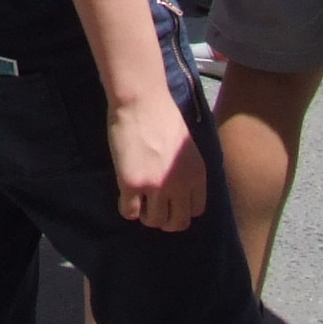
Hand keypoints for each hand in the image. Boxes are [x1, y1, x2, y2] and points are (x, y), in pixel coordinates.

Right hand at [108, 90, 206, 229]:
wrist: (141, 100)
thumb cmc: (162, 114)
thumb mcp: (187, 147)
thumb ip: (186, 169)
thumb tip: (178, 188)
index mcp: (197, 175)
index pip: (195, 210)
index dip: (180, 208)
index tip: (169, 200)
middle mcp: (180, 185)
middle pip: (176, 223)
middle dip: (164, 219)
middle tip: (152, 206)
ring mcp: (156, 187)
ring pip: (153, 221)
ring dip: (145, 214)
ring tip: (138, 200)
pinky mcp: (132, 184)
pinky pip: (129, 213)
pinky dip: (127, 208)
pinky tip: (125, 194)